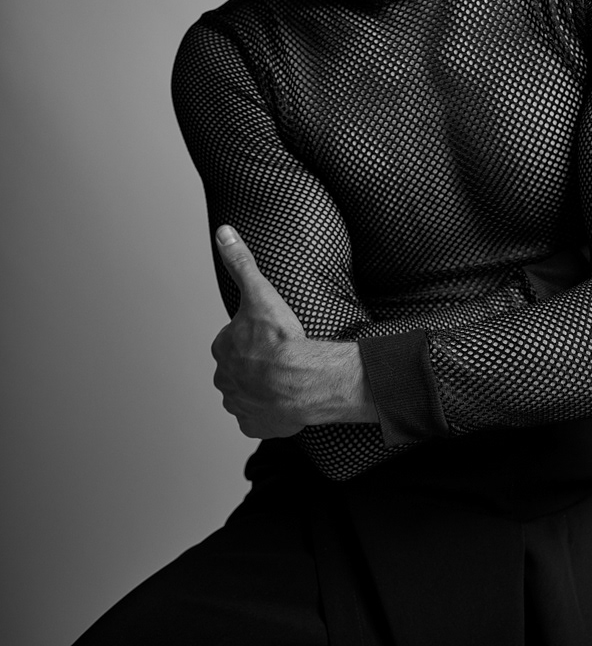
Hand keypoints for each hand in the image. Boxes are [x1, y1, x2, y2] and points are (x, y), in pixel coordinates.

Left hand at [210, 225, 376, 437]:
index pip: (234, 340)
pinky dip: (269, 412)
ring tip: (285, 377)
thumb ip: (240, 262)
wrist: (303, 379)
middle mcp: (225, 379)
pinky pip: (259, 418)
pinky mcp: (255, 425)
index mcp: (223, 349)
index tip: (271, 335)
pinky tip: (284, 401)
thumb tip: (223, 232)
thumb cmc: (281, 339)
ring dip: (261, 388)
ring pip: (247, 393)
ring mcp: (239, 405)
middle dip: (256, 363)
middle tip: (280, 355)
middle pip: (239, 368)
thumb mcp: (259, 293)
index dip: (254, 336)